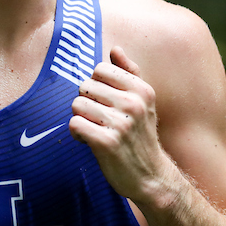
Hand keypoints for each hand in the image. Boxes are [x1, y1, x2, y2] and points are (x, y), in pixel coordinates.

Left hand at [69, 46, 175, 203]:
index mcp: (142, 90)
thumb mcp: (143, 102)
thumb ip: (129, 73)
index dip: (96, 86)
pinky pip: (74, 124)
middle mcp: (133, 104)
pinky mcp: (106, 142)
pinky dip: (76, 133)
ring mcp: (121, 123)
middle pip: (85, 87)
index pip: (100, 70)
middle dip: (86, 103)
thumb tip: (115, 48)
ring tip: (95, 130)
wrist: (150, 176)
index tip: (105, 103)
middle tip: (99, 120)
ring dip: (80, 119)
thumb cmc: (141, 136)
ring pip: (77, 105)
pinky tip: (88, 141)